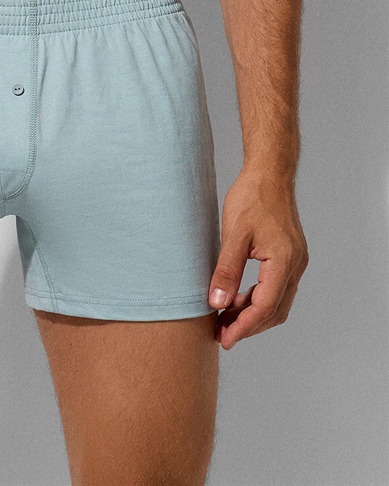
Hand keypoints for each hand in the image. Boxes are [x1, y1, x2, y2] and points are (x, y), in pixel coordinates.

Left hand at [208, 168, 308, 349]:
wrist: (269, 172)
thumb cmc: (252, 197)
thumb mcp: (233, 234)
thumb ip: (226, 270)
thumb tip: (217, 303)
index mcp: (284, 261)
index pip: (264, 307)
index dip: (243, 327)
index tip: (224, 339)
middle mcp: (295, 265)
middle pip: (274, 310)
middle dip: (248, 326)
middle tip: (222, 335)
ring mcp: (295, 261)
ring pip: (277, 301)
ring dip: (253, 313)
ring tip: (225, 319)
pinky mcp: (290, 256)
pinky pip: (277, 287)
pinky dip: (258, 298)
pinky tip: (238, 298)